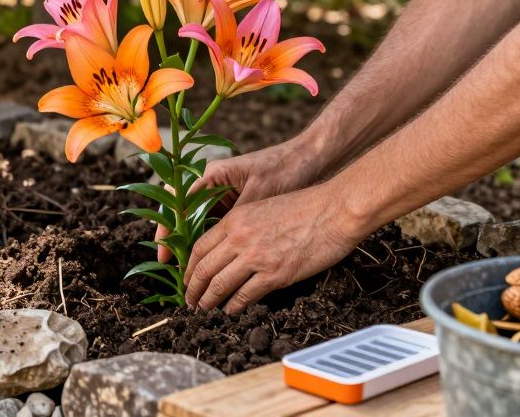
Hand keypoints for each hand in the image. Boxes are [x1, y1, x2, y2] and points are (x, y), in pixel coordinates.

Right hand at [155, 138, 324, 262]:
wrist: (309, 158)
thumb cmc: (284, 170)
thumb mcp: (258, 196)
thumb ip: (237, 220)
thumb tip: (222, 251)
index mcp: (211, 174)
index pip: (177, 202)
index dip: (167, 230)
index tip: (165, 254)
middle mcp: (210, 181)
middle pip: (181, 212)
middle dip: (174, 239)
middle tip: (170, 266)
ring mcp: (221, 191)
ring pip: (196, 219)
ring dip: (191, 241)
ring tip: (187, 268)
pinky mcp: (234, 200)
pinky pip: (214, 221)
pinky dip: (210, 238)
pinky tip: (211, 259)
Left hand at [182, 184, 366, 312]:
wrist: (333, 211)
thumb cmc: (304, 207)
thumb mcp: (262, 209)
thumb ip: (243, 227)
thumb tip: (230, 249)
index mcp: (235, 219)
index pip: (200, 247)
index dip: (189, 267)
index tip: (186, 278)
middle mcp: (240, 237)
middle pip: (204, 268)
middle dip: (192, 288)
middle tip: (189, 300)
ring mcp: (256, 257)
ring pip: (220, 284)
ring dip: (208, 300)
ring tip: (203, 309)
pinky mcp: (275, 274)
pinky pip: (245, 295)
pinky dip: (234, 306)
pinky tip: (231, 311)